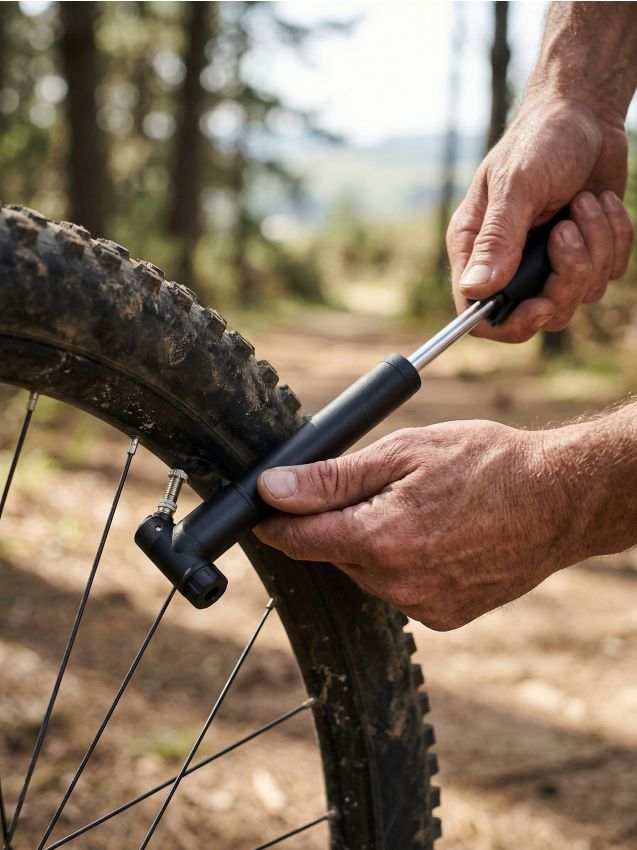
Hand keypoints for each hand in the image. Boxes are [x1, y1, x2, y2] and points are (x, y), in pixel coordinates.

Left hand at [254, 423, 585, 630]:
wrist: (559, 500)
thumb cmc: (487, 464)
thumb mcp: (404, 452)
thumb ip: (332, 478)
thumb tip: (273, 488)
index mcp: (379, 538)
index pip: (296, 538)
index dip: (276, 520)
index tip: (268, 506)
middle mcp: (395, 583)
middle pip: (332, 553)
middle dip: (337, 523)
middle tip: (375, 489)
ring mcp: (421, 606)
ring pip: (366, 573)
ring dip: (371, 544)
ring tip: (416, 509)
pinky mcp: (444, 617)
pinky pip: (399, 590)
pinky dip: (402, 565)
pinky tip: (434, 537)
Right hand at [447, 96, 633, 342]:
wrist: (587, 115)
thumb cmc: (541, 140)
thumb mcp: (517, 185)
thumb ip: (498, 239)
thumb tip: (476, 290)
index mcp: (477, 250)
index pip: (479, 315)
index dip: (511, 324)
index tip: (542, 305)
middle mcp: (510, 263)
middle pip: (539, 314)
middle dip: (566, 279)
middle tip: (569, 232)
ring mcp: (550, 262)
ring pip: (580, 296)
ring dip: (594, 247)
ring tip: (584, 202)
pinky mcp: (586, 253)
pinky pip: (609, 273)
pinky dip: (615, 237)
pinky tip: (603, 202)